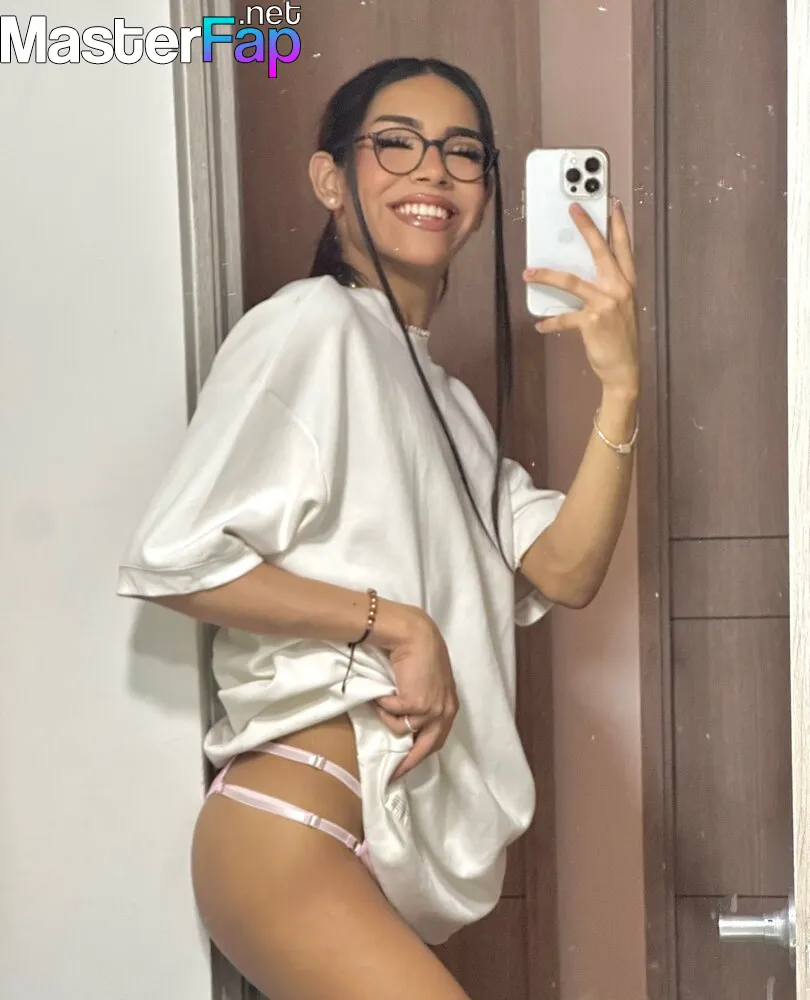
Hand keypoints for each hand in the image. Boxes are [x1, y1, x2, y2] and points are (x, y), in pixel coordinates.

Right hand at [373, 611, 458, 782]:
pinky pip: (390, 713)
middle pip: (426, 748)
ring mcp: (431, 710)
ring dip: (387, 716)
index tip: (407, 764)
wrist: (414, 636)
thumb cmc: (419, 652)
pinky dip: (382, 703)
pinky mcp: (416, 704)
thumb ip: (424, 701)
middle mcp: (445, 712)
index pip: (437, 738)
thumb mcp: (428, 682)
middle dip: (408, 763)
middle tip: (394, 774)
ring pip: (401, 729)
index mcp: (449, 707)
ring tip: (381, 699)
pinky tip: (382, 689)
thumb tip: (407, 724)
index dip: (421, 752)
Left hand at [523, 198, 638, 395]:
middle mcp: (619, 289)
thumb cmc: (618, 337)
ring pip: (572, 281)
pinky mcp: (593, 321)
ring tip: (529, 272)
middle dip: (587, 228)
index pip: (623, 248)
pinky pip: (564, 317)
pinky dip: (550, 322)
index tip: (613, 203)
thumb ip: (605, 289)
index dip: (619, 225)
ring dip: (547, 276)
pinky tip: (540, 325)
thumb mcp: (618, 307)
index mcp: (627, 283)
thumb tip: (580, 274)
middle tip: (573, 209)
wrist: (624, 368)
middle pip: (601, 251)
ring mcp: (607, 304)